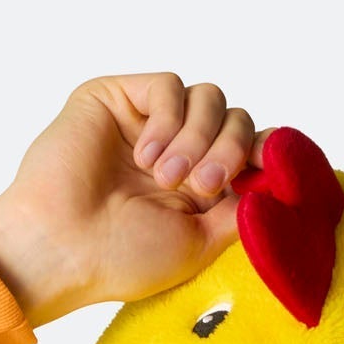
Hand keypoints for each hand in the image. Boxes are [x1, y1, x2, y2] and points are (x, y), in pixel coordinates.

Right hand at [0, 73, 264, 327]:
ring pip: (209, 98)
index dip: (265, 153)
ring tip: (165, 178)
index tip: (268, 169)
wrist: (62, 248)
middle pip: (236, 119)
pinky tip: (144, 157)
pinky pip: (169, 85)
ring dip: (198, 138)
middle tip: (201, 186)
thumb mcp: (201, 244)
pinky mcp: (119, 97)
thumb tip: (281, 184)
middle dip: (229, 150)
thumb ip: (244, 211)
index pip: (250, 150)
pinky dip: (168, 120)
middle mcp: (178, 150)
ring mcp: (149, 123)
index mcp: (198, 186)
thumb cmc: (120, 258)